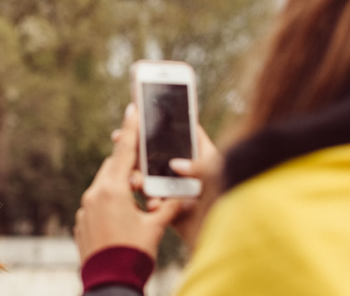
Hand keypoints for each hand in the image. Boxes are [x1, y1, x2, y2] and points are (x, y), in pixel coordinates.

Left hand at [74, 104, 181, 262]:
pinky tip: (121, 215)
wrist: (108, 281)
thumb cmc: (135, 253)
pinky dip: (109, 203)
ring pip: (104, 185)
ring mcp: (85, 208)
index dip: (131, 128)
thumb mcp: (156, 227)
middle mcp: (95, 193)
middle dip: (128, 164)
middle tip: (142, 162)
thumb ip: (170, 206)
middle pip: (113, 167)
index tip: (132, 108)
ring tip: (136, 194)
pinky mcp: (81, 222)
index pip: (125, 151)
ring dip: (119, 185)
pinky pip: (96, 203)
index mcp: (113, 189)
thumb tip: (187, 196)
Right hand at [146, 125, 222, 246]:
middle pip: (155, 151)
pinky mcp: (170, 207)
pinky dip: (149, 202)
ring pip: (148, 176)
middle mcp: (185, 167)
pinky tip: (152, 205)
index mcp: (200, 152)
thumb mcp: (219, 174)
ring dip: (137, 176)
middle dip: (136, 147)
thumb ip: (199, 166)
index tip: (138, 115)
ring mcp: (175, 187)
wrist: (231, 233)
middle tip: (118, 138)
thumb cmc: (231, 197)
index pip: (178, 130)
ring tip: (135, 181)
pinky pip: (152, 201)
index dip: (159, 121)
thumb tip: (175, 165)